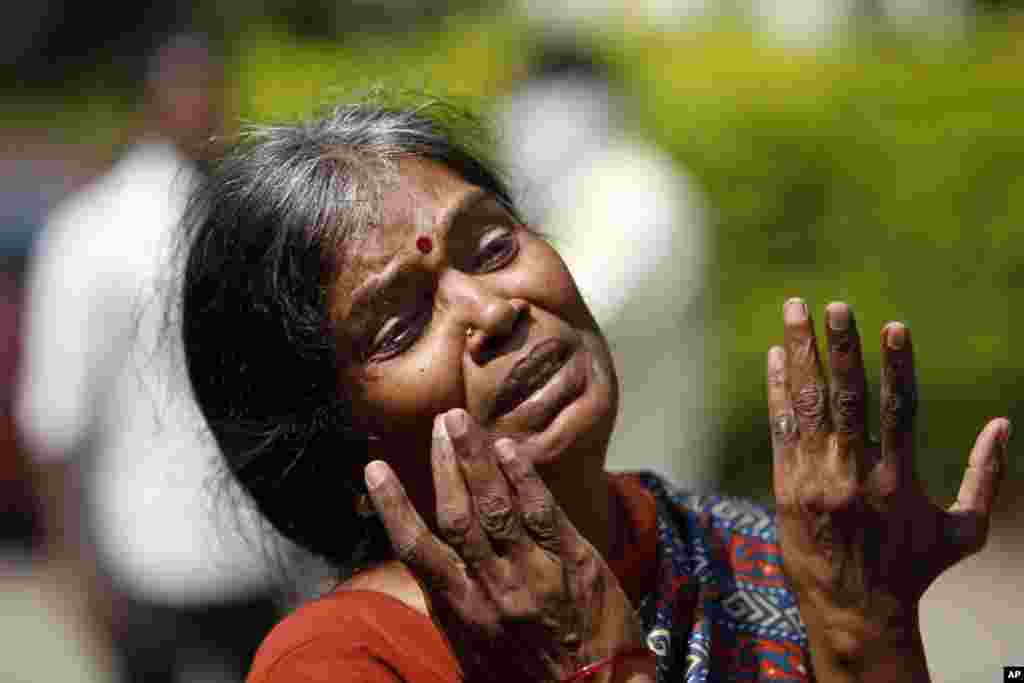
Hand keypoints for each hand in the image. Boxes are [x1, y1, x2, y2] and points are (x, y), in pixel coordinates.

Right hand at [364, 408, 648, 682]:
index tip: (375, 470)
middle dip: (446, 464)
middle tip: (439, 422)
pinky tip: (509, 448)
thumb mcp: (477, 656)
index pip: (418, 550)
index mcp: (464, 612)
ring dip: (477, 458)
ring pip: (499, 506)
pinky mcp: (577, 562)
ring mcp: (537, 573)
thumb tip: (427, 571)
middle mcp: (495, 589)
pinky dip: (525, 477)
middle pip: (459, 515)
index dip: (394, 506)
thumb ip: (453, 609)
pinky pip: (545, 512)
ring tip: (461, 421)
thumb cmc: (531, 677)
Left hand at [767, 298, 1009, 674]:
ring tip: (796, 311)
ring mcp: (815, 481)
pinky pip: (781, 430)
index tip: (892, 325)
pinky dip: (778, 392)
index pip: (898, 409)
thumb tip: (1004, 424)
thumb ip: (985, 477)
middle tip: (834, 305)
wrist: (855, 614)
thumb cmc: (914, 570)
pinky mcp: (786, 487)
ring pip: (807, 406)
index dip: (896, 365)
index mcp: (898, 480)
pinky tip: (778, 358)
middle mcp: (853, 475)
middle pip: (845, 399)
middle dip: (839, 348)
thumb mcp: (964, 532)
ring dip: (801, 355)